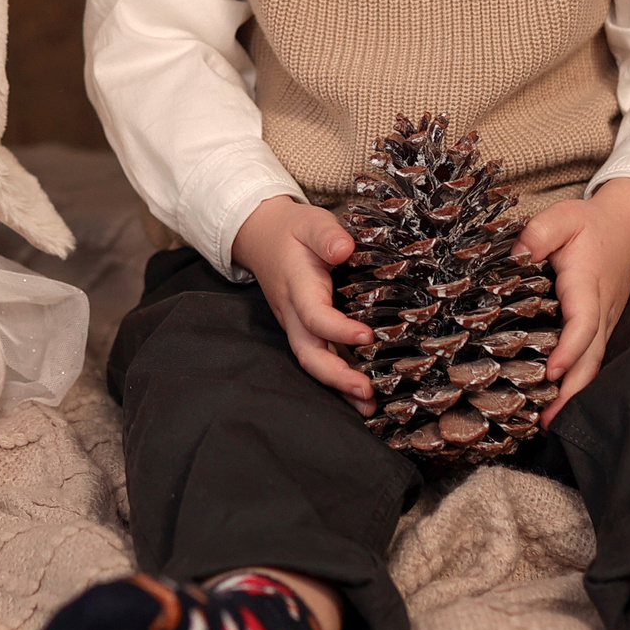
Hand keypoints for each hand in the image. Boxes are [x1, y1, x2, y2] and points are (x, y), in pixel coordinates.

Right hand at [230, 195, 372, 412]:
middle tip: (367, 393)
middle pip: (308, 353)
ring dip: (338, 386)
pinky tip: (360, 395)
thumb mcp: (310, 221)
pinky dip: (338, 380)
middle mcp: (293, 313)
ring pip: (312, 362)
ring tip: (368, 407)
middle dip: (336, 376)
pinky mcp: (303, 331)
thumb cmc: (293, 230)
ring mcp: (296, 326)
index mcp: (297, 286)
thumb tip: (345, 248)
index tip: (368, 335)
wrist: (262, 238)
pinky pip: (318, 358)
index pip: (314, 315)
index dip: (339, 329)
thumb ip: (327, 234)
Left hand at [517, 178, 629, 424]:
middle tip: (548, 421)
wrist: (628, 229)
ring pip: (593, 363)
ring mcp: (605, 322)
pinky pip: (591, 359)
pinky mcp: (601, 329)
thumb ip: (538, 233)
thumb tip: (516, 257)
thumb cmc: (590, 225)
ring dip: (574, 394)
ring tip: (548, 423)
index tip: (552, 371)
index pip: (584, 321)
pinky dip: (576, 383)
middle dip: (572, 390)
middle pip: (592, 356)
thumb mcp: (562, 216)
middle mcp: (601, 309)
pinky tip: (556, 403)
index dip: (570, 348)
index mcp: (588, 283)